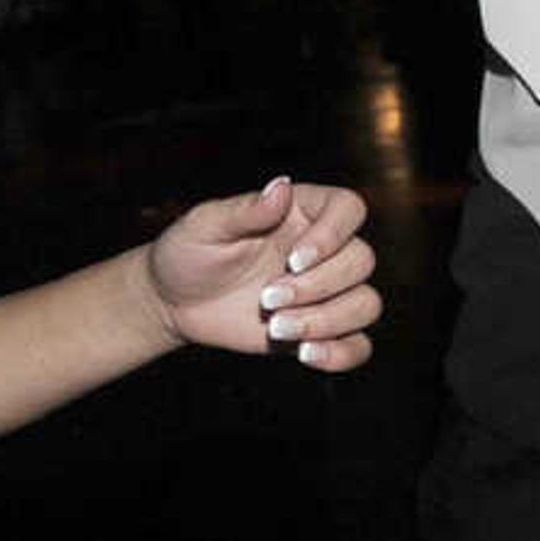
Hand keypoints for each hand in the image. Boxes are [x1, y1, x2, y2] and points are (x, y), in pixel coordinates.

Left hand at [147, 176, 380, 371]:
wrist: (174, 301)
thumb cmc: (188, 253)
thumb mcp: (204, 226)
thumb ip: (245, 209)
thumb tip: (282, 186)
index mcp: (301, 212)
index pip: (349, 208)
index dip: (334, 235)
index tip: (295, 259)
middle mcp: (323, 250)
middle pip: (361, 261)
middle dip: (318, 286)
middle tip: (267, 299)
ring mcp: (326, 292)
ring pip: (366, 304)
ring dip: (327, 321)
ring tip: (277, 328)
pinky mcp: (319, 330)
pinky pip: (358, 345)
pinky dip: (342, 354)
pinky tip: (305, 354)